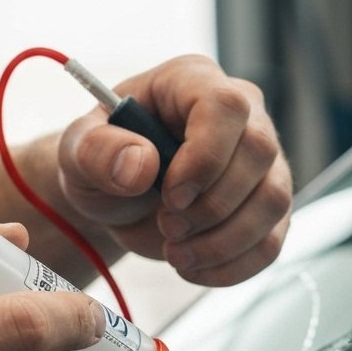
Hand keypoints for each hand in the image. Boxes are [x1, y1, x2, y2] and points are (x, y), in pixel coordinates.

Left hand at [57, 55, 292, 286]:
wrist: (118, 200)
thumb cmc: (102, 164)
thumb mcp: (79, 153)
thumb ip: (97, 151)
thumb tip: (140, 165)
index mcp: (193, 82)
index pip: (225, 107)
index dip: (204, 157)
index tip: (170, 197)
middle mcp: (242, 115)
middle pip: (259, 154)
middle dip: (211, 207)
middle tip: (167, 227)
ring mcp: (262, 163)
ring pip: (273, 202)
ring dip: (222, 243)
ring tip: (176, 254)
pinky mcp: (267, 209)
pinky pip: (270, 242)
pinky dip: (232, 267)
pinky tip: (194, 268)